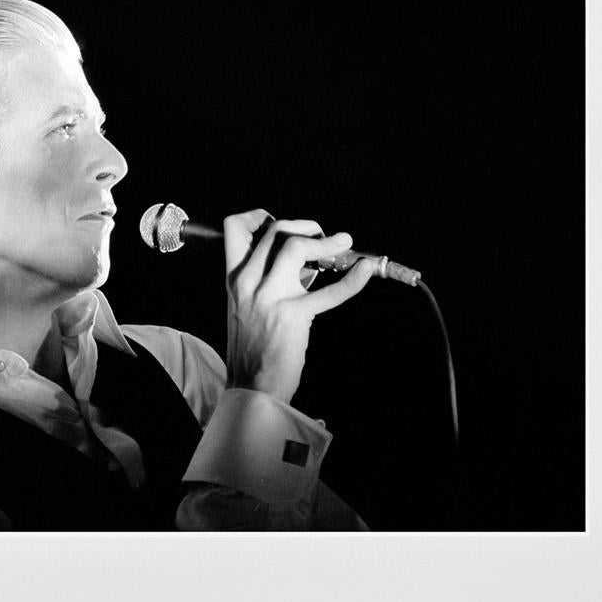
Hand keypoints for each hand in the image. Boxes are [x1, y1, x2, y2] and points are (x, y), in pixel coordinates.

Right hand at [223, 209, 378, 403]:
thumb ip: (260, 281)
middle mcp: (248, 282)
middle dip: (306, 227)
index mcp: (235, 279)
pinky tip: (366, 271)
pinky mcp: (294, 316)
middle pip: (276, 231)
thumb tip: (296, 260)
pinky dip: (353, 279)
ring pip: (296, 247)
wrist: (251, 385)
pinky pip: (330, 292)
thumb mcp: (243, 307)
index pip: (234, 229)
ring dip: (326, 241)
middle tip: (323, 237)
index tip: (279, 223)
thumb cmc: (252, 348)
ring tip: (344, 244)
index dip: (258, 217)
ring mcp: (270, 297)